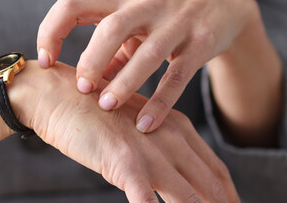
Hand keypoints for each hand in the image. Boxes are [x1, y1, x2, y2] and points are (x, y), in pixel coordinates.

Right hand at [19, 61, 239, 202]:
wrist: (56, 94)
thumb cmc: (92, 112)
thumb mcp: (137, 127)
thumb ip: (158, 148)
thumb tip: (173, 177)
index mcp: (178, 128)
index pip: (217, 171)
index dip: (230, 196)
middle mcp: (172, 139)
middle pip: (211, 186)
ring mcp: (150, 151)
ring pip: (189, 198)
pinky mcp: (125, 162)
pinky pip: (147, 201)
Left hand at [36, 0, 261, 133]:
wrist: (220, 1)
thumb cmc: (162, 17)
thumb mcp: (134, 25)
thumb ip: (110, 54)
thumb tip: (84, 87)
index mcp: (120, 2)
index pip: (73, 6)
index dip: (52, 31)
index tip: (45, 61)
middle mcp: (146, 7)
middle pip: (112, 28)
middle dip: (92, 60)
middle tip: (83, 90)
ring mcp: (176, 23)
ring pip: (147, 53)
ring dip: (124, 84)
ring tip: (107, 107)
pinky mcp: (201, 43)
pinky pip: (178, 76)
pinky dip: (160, 103)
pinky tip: (145, 125)